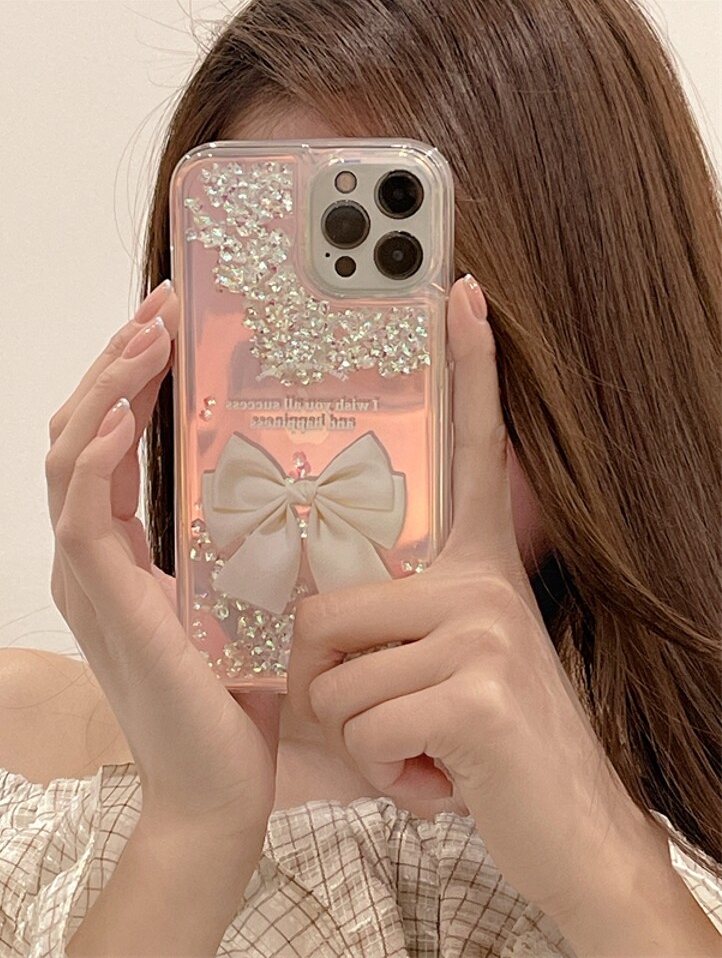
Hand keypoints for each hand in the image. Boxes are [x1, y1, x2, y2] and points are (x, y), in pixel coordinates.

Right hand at [46, 281, 280, 844]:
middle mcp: (98, 554)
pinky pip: (83, 512)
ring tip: (147, 337)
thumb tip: (284, 473)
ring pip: (72, 455)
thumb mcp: (242, 590)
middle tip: (160, 308)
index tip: (170, 324)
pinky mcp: (106, 601)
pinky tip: (126, 415)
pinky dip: (96, 456)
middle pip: (83, 431)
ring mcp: (93, 576)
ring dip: (107, 387)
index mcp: (127, 548)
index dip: (133, 376)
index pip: (113, 440)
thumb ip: (239, 535)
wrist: (220, 785)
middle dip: (119, 362)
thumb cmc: (237, 692)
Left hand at [286, 274, 659, 921]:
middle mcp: (482, 582)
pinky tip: (436, 778)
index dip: (468, 367)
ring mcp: (481, 631)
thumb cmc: (490, 743)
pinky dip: (382, 771)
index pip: (473, 450)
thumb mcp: (453, 662)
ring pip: (335, 677)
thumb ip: (405, 616)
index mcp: (478, 566)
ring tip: (420, 748)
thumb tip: (325, 602)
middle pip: (328, 607)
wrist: (567, 829)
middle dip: (336, 685)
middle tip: (395, 717)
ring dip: (363, 734)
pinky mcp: (474, 692)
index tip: (459, 292)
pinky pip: (361, 724)